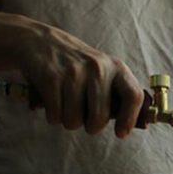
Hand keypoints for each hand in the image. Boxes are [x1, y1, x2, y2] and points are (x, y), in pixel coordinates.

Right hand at [15, 24, 143, 136]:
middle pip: (99, 118)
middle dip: (90, 126)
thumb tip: (125, 126)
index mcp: (116, 67)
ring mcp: (74, 72)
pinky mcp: (51, 78)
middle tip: (84, 117)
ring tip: (65, 105)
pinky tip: (52, 102)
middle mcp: (98, 68)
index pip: (133, 96)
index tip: (120, 133)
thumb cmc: (76, 64)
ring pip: (74, 121)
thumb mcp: (102, 70)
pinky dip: (53, 116)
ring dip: (68, 120)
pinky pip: (55, 116)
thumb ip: (115, 94)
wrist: (39, 40)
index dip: (129, 119)